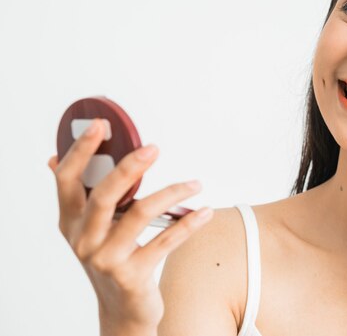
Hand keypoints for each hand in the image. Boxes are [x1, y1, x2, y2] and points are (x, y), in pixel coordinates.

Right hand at [49, 119, 213, 334]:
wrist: (122, 309)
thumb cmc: (110, 260)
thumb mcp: (88, 230)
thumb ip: (78, 196)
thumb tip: (53, 159)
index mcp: (70, 222)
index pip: (66, 179)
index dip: (80, 150)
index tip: (99, 125)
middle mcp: (84, 240)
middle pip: (103, 195)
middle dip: (128, 168)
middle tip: (153, 148)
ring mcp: (107, 259)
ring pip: (138, 214)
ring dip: (171, 193)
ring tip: (194, 184)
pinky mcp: (133, 275)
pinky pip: (166, 240)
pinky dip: (188, 223)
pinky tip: (204, 211)